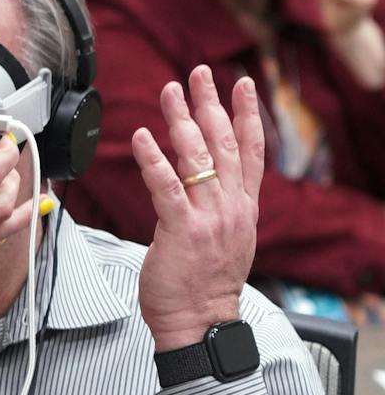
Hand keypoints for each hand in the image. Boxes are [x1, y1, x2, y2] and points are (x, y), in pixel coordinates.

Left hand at [130, 66, 264, 350]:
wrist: (199, 321)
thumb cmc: (203, 285)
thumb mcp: (225, 240)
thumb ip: (218, 208)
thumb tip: (205, 184)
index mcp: (242, 208)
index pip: (251, 152)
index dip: (248, 115)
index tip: (243, 84)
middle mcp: (231, 208)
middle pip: (225, 144)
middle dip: (211, 104)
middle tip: (200, 73)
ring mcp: (209, 218)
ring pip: (197, 158)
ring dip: (182, 120)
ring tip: (170, 91)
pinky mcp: (182, 230)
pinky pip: (167, 187)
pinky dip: (154, 159)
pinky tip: (143, 137)